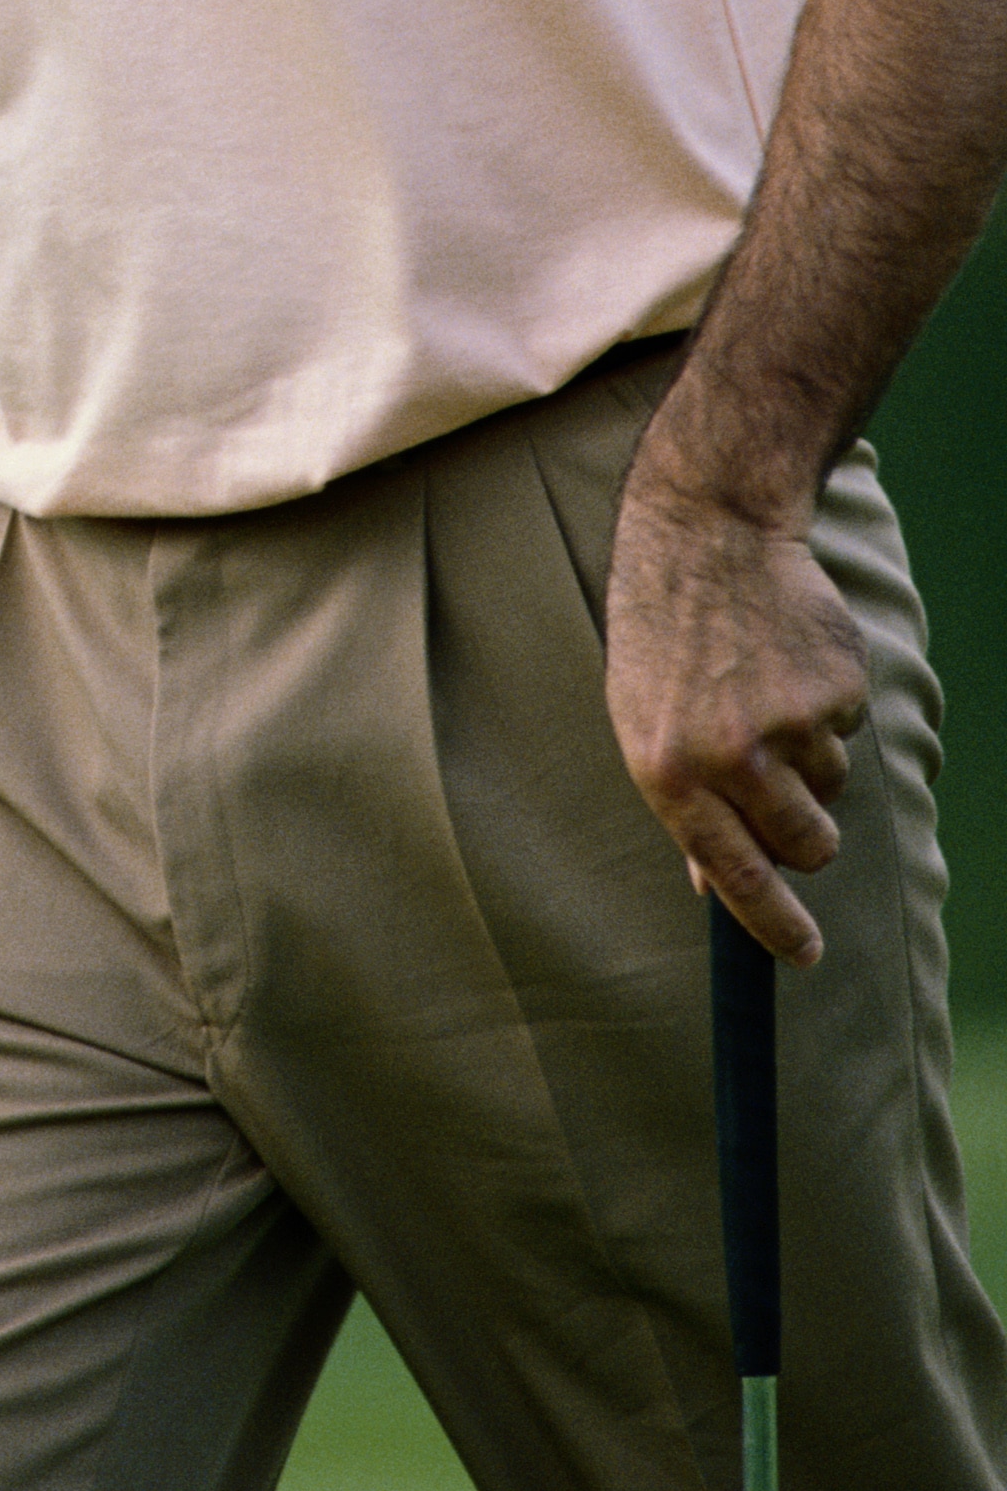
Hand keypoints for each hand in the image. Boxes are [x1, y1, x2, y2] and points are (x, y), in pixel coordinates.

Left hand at [603, 459, 868, 965]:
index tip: (806, 955)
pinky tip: (787, 660)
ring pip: (832, 791)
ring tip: (765, 693)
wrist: (708, 534)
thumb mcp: (640, 719)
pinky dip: (827, 708)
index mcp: (668, 772)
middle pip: (806, 848)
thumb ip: (679, 802)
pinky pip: (849, 732)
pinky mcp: (838, 689)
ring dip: (811, 761)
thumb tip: (709, 885)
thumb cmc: (663, 633)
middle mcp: (730, 756)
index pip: (735, 878)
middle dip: (806, 838)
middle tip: (783, 789)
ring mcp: (789, 722)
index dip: (776, 926)